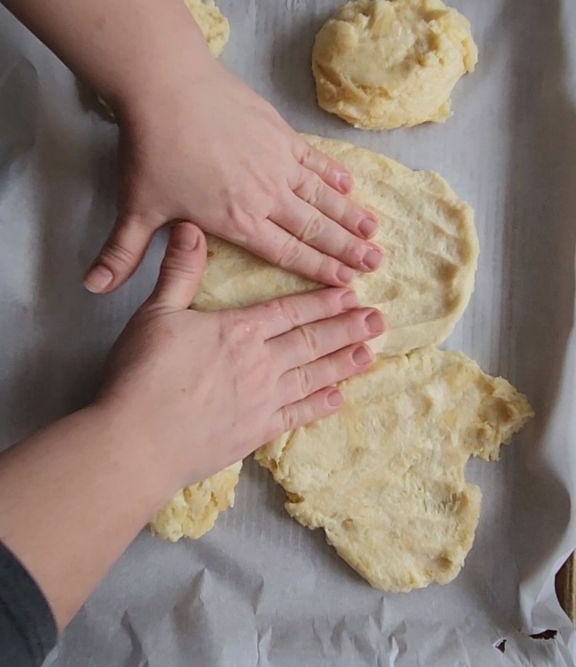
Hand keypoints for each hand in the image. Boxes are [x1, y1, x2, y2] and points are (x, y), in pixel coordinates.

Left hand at [84, 54, 381, 294]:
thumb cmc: (152, 151)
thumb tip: (94, 287)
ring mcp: (276, 162)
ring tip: (376, 230)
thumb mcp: (136, 208)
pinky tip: (351, 184)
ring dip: (350, 215)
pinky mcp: (278, 132)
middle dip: (347, 249)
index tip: (347, 282)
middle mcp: (265, 196)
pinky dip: (333, 174)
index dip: (319, 270)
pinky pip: (314, 160)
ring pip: (322, 196)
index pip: (287, 253)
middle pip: (315, 228)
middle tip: (376, 262)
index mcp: (237, 221)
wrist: (166, 87)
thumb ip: (122, 253)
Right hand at [100, 222, 384, 493]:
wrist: (139, 440)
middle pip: (311, 341)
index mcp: (238, 330)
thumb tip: (190, 227)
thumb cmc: (142, 375)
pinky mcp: (256, 433)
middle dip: (347, 329)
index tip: (351, 294)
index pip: (289, 311)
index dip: (323, 301)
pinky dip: (321, 406)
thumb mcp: (155, 313)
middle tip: (379, 320)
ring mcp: (263, 401)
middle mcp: (260, 363)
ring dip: (344, 363)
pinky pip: (298, 416)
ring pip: (313, 376)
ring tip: (371, 353)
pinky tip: (339, 398)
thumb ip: (179, 271)